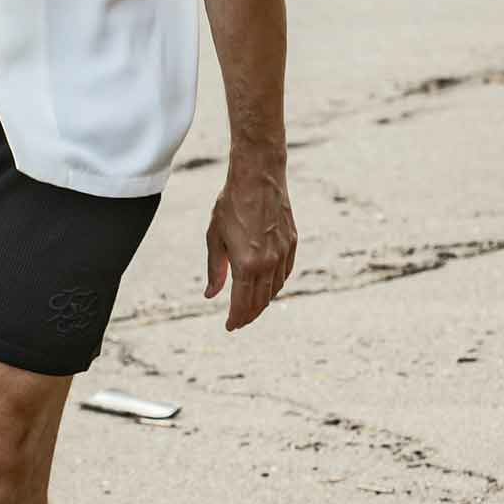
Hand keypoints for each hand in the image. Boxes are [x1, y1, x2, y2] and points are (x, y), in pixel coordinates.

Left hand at [203, 156, 296, 329]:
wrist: (259, 177)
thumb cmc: (231, 204)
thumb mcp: (215, 237)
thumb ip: (215, 269)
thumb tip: (211, 295)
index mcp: (247, 264)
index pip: (243, 303)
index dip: (236, 318)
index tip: (230, 326)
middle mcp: (269, 263)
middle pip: (261, 301)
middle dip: (249, 315)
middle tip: (238, 321)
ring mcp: (283, 253)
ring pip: (275, 289)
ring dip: (263, 302)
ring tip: (251, 306)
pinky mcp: (292, 243)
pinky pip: (285, 273)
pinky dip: (276, 285)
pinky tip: (267, 286)